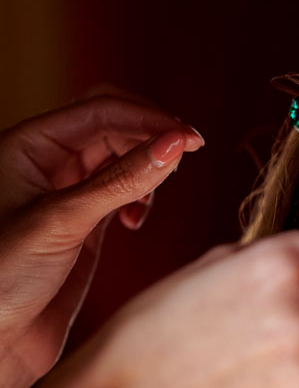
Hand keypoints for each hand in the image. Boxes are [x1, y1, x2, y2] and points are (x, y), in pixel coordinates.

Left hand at [0, 93, 202, 387]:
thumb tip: (175, 144)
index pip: (101, 110)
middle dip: (152, 136)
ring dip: (149, 169)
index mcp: (27, 145)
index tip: (191, 141)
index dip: (150, 120)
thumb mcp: (63, 222)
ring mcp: (67, 192)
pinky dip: (142, 197)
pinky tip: (136, 220)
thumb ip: (122, 181)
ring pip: (123, 156)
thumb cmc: (2, 278)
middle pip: (115, 124)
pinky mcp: (85, 223)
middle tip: (187, 156)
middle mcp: (46, 162)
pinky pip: (123, 191)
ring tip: (148, 201)